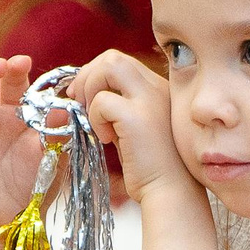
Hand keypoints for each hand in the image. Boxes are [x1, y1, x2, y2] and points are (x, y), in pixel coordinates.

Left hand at [71, 51, 182, 197]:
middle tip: (78, 102)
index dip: (96, 75)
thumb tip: (88, 95)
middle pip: (113, 58)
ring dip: (90, 89)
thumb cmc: (152, 167)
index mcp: (158, 89)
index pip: (121, 63)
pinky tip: (107, 139)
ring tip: (93, 119)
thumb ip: (121, 107)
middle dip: (87, 76)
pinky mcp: (138, 117)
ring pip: (109, 66)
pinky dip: (95, 118)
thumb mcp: (137, 129)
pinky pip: (103, 101)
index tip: (83, 97)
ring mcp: (150, 99)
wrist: (171, 192)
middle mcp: (157, 88)